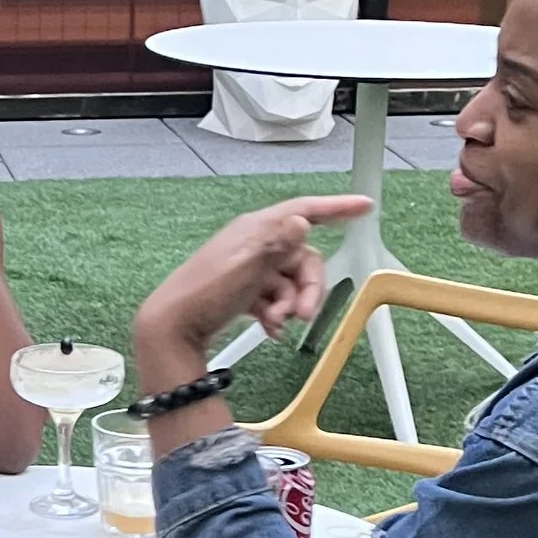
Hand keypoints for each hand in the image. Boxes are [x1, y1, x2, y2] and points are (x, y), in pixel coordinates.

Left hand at [133, 197, 368, 382]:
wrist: (172, 328)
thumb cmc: (206, 294)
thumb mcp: (245, 268)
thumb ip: (276, 245)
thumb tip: (301, 222)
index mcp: (257, 229)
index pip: (304, 210)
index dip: (337, 208)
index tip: (365, 207)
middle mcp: (256, 243)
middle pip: (303, 259)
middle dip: (309, 288)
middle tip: (304, 316)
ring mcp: (250, 268)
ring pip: (290, 282)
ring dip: (290, 305)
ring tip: (275, 325)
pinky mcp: (244, 291)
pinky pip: (274, 298)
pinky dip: (277, 314)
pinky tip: (270, 331)